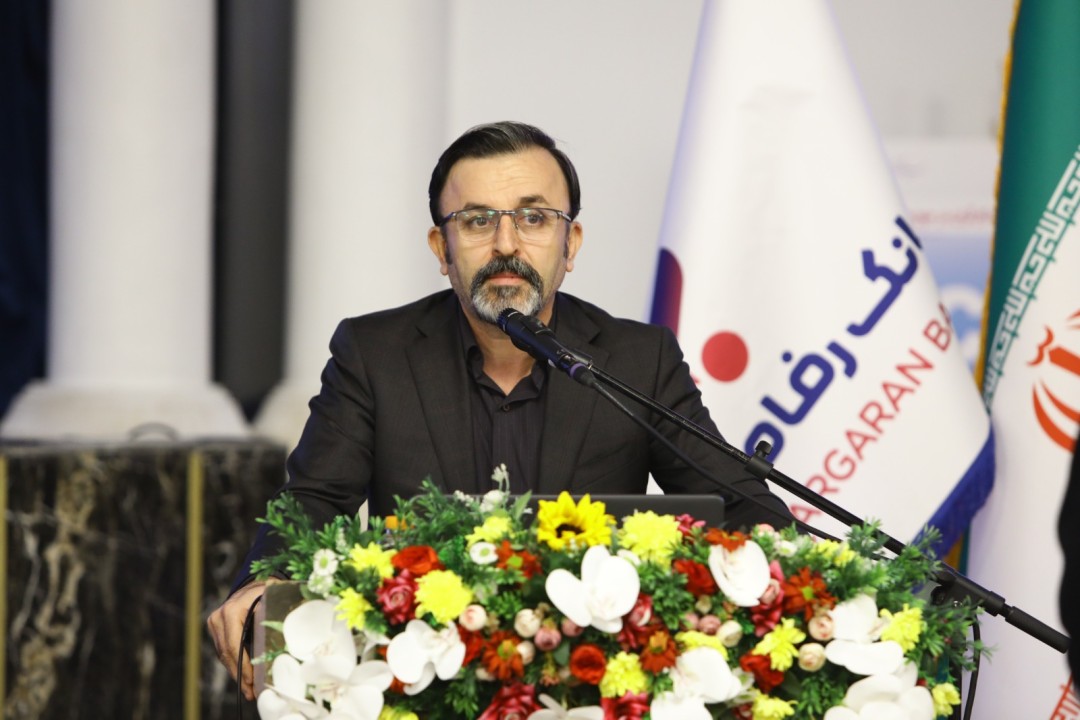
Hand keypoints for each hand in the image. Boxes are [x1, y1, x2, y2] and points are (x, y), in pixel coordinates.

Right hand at [207, 581, 266, 701]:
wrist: (253, 583)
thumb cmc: (268, 590)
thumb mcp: (273, 595)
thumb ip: (275, 604)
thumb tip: (278, 614)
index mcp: (233, 610)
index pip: (234, 645)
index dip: (243, 665)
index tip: (252, 681)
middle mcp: (219, 616)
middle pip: (227, 653)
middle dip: (240, 675)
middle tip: (250, 692)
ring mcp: (215, 622)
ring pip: (224, 655)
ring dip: (236, 673)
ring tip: (248, 690)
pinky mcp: (215, 628)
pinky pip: (223, 651)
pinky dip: (234, 664)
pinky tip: (244, 677)